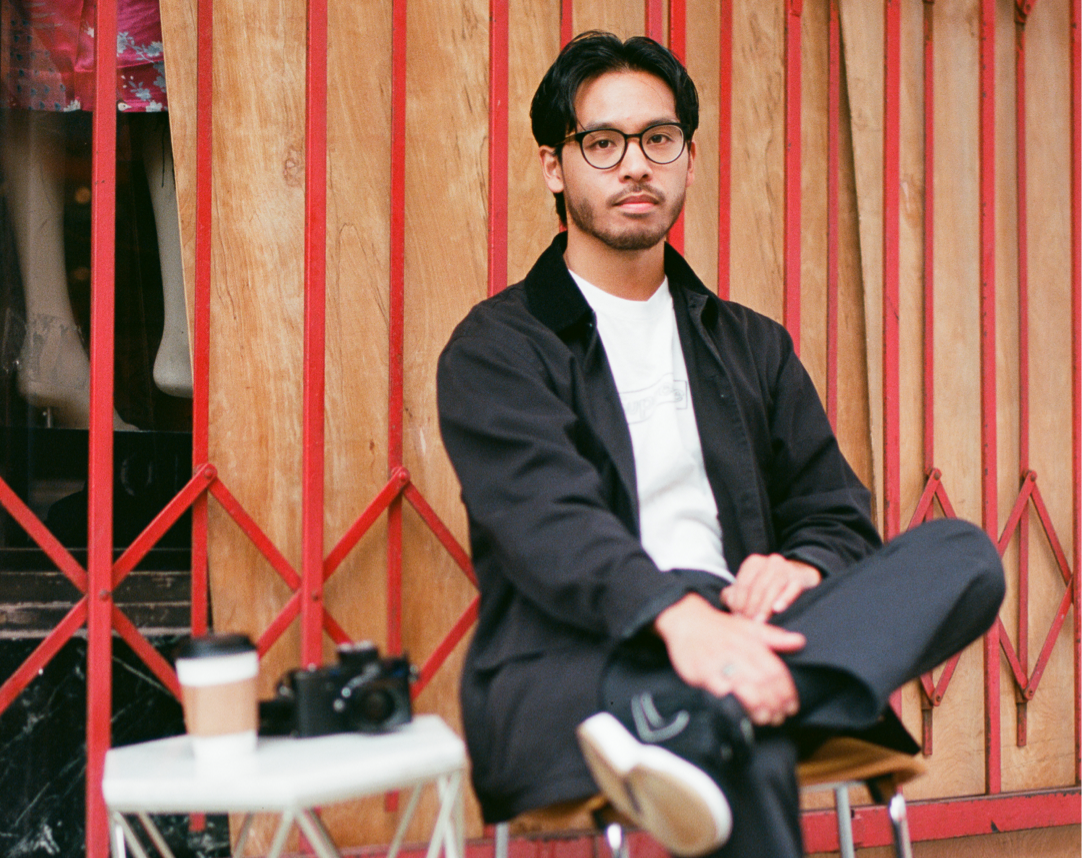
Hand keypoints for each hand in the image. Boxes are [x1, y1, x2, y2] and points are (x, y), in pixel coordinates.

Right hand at [654, 594, 805, 725]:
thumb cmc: (719, 627)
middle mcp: (738, 651)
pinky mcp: (702, 671)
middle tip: (780, 717)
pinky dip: (733, 703)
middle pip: (764, 682)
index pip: (776, 670)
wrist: (686, 620)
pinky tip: (740, 713)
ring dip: (758, 707)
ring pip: (745, 688)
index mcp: (752, 642)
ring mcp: (720, 662)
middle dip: (775, 703)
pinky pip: (721, 691)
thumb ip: (775, 637)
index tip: (791, 706)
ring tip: (765, 718)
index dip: (787, 691)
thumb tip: (800, 641)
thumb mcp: (749, 627)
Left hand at [721, 554, 821, 621]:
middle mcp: (770, 562)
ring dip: (765, 606)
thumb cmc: (768, 586)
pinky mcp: (800, 577)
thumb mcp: (749, 587)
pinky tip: (777, 609)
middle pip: (757, 587)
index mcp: (753, 563)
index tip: (737, 618)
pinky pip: (792, 588)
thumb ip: (733, 595)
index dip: (739, 603)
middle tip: (749, 623)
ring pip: (773, 587)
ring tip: (760, 621)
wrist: (798, 577)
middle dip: (751, 607)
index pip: (743, 584)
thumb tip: (729, 603)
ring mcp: (786, 568)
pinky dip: (784, 598)